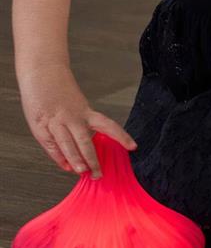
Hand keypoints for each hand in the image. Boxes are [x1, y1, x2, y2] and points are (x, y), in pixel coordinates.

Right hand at [19, 63, 135, 177]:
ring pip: (68, 145)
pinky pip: (51, 145)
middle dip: (93, 160)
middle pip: (85, 142)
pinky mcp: (40, 125)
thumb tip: (87, 146)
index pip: (108, 126)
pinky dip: (58, 157)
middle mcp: (73, 117)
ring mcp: (56, 122)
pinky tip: (66, 166)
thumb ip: (83, 123)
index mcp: (86, 111)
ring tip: (83, 172)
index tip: (133, 147)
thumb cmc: (61, 91)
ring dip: (76, 160)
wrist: (42, 72)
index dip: (121, 137)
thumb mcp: (78, 105)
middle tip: (98, 174)